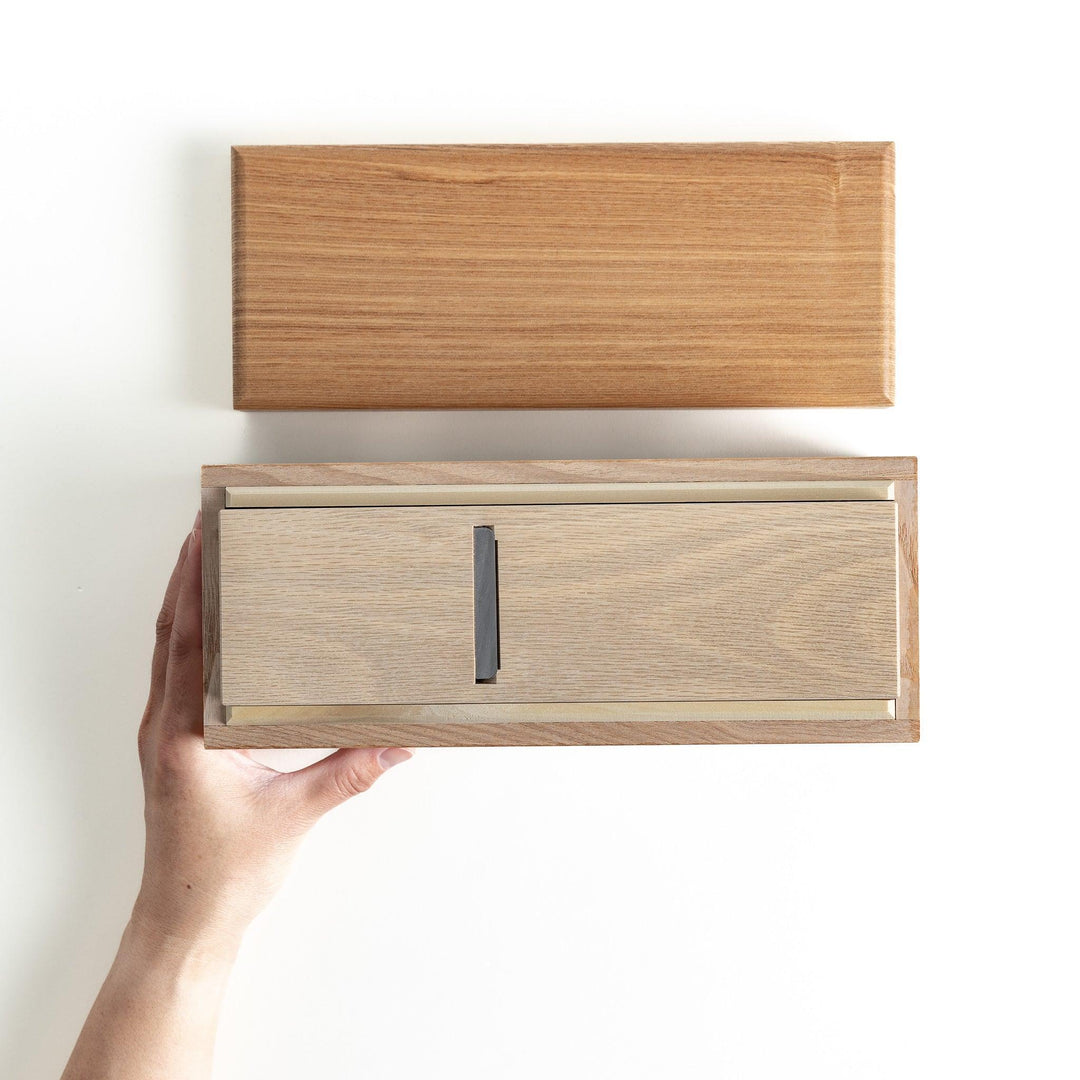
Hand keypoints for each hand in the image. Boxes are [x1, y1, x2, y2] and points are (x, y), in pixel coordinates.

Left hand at [133, 511, 411, 957]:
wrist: (186, 921)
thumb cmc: (219, 877)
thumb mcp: (293, 816)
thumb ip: (349, 773)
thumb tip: (395, 742)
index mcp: (186, 737)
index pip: (187, 644)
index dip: (193, 588)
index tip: (202, 542)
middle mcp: (166, 730)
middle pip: (169, 634)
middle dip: (185, 578)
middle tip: (205, 532)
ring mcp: (166, 738)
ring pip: (168, 654)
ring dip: (183, 606)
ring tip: (205, 566)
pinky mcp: (176, 749)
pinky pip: (178, 679)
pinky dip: (189, 641)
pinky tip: (212, 632)